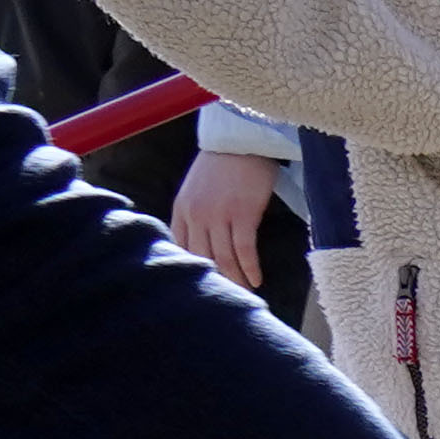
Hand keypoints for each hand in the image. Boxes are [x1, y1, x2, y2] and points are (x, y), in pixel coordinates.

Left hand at [168, 147, 282, 289]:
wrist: (241, 141)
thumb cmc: (222, 164)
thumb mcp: (196, 189)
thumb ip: (194, 213)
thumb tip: (201, 241)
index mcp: (182, 209)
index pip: (181, 247)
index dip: (193, 268)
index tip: (206, 284)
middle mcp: (196, 214)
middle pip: (203, 257)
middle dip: (216, 279)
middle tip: (229, 296)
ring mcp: (218, 215)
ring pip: (224, 258)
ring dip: (236, 279)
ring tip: (246, 292)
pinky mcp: (242, 215)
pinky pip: (244, 250)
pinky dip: (251, 269)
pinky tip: (257, 280)